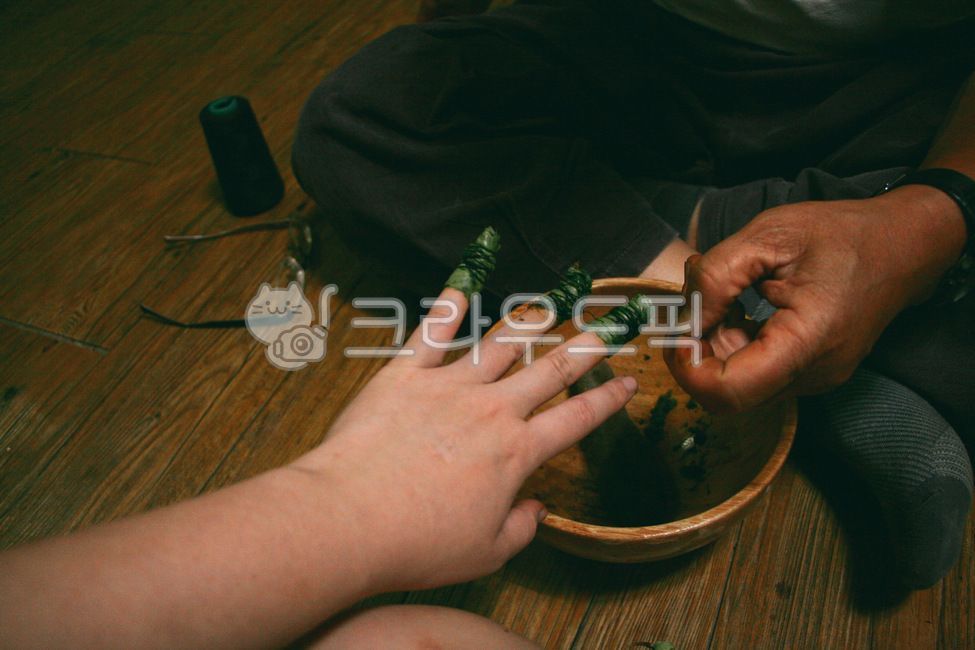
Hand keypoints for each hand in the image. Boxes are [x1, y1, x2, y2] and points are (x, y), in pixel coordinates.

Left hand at [294, 287, 636, 590]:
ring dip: (529, 323)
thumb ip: (522, 528)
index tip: (629, 382)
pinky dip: (449, 306)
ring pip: (499, 344)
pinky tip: (463, 285)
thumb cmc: (418, 543)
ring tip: (551, 305)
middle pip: (549, 370)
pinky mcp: (404, 375)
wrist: (350, 518)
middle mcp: (491, 411)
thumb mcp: (486, 553)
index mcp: (516, 453)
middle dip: (585, 347)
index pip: (576, 420)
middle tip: (610, 326)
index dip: (608, 400)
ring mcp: (447, 387)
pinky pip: (432, 332)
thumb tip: (537, 510)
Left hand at [665, 184, 965, 412]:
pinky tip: (737, 306)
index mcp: (807, 342)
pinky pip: (757, 371)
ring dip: (714, 345)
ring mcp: (813, 377)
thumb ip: (717, 277)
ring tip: (720, 295)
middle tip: (692, 304)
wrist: (903, 243)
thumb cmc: (843, 234)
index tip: (678, 330)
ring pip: (739, 383)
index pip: (728, 391)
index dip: (688, 368)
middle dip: (697, 353)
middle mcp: (812, 374)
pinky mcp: (809, 370)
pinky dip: (734, 343)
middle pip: (728, 393)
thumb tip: (684, 317)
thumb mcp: (769, 235)